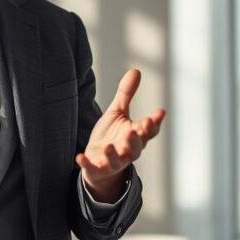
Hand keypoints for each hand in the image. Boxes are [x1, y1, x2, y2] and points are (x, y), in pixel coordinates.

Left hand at [76, 69, 164, 202]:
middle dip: (135, 140)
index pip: (149, 130)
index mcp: (135, 135)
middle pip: (136, 147)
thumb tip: (136, 70)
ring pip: (118, 160)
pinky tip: (79, 157)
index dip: (155, 122)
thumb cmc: (112, 135)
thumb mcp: (117, 112)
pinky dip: (87, 164)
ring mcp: (114, 162)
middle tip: (135, 130)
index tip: (160, 112)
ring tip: (108, 147)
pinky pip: (94, 169)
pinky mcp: (99, 169)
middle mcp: (128, 150)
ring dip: (114, 155)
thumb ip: (126, 94)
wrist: (98, 160)